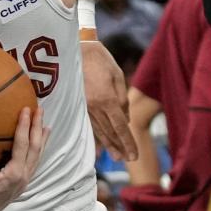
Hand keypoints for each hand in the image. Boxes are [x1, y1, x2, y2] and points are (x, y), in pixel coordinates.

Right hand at [0, 107, 49, 210]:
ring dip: (41, 140)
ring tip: (45, 125)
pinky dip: (36, 151)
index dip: (24, 126)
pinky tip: (35, 146)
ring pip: (37, 157)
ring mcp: (23, 183)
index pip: (23, 145)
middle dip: (38, 128)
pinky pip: (32, 164)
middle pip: (35, 149)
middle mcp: (23, 178)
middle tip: (39, 110)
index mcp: (14, 174)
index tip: (25, 110)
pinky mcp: (19, 185)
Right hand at [81, 40, 137, 161]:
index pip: (120, 127)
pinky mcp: (80, 104)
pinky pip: (90, 124)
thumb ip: (123, 98)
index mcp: (107, 100)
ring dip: (109, 145)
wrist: (76, 50)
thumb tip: (125, 118)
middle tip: (128, 160)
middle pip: (110, 133)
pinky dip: (97, 136)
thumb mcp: (117, 75)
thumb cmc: (100, 59)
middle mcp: (95, 107)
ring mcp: (85, 107)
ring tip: (117, 157)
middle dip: (120, 147)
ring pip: (99, 131)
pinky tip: (99, 145)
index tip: (134, 155)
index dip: (128, 142)